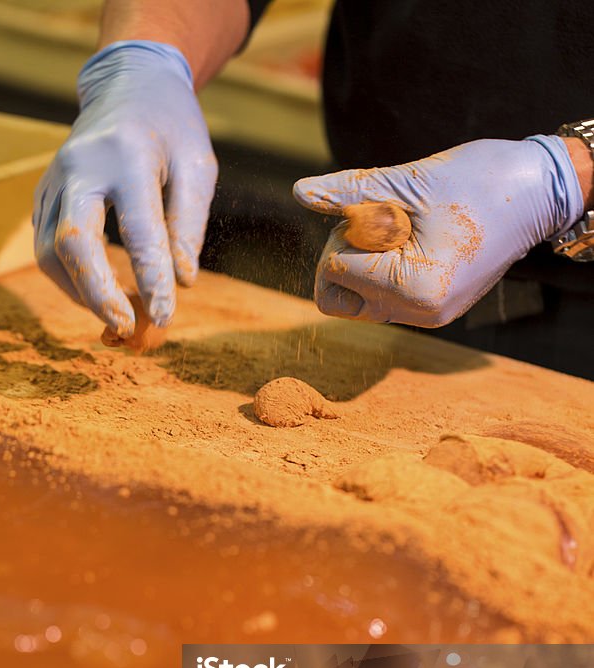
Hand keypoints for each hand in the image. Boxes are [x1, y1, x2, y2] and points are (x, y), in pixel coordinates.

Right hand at [34, 41, 217, 336]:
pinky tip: (101, 293)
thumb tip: (182, 283)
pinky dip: (72, 279)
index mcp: (127, 154)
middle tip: (126, 327)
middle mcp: (81, 165)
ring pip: (49, 251)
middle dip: (97, 293)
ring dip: (81, 293)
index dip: (152, 279)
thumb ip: (189, 224)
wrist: (128, 83)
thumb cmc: (172, 128)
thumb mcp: (198, 166)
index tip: (165, 318)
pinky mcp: (43, 193)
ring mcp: (54, 179)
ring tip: (120, 313)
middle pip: (72, 241)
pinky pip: (46, 247)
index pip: (139, 230)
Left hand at [294, 136, 583, 327]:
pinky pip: (384, 298)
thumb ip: (351, 192)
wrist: (539, 192)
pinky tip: (418, 242)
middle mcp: (419, 314)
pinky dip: (385, 268)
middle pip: (337, 299)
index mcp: (413, 289)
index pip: (334, 272)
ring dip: (366, 262)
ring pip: (358, 301)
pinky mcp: (433, 309)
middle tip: (384, 221)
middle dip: (346, 256)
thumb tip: (300, 192)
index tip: (382, 210)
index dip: (345, 233)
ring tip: (404, 230)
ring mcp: (427, 316)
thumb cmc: (481, 180)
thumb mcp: (408, 181)